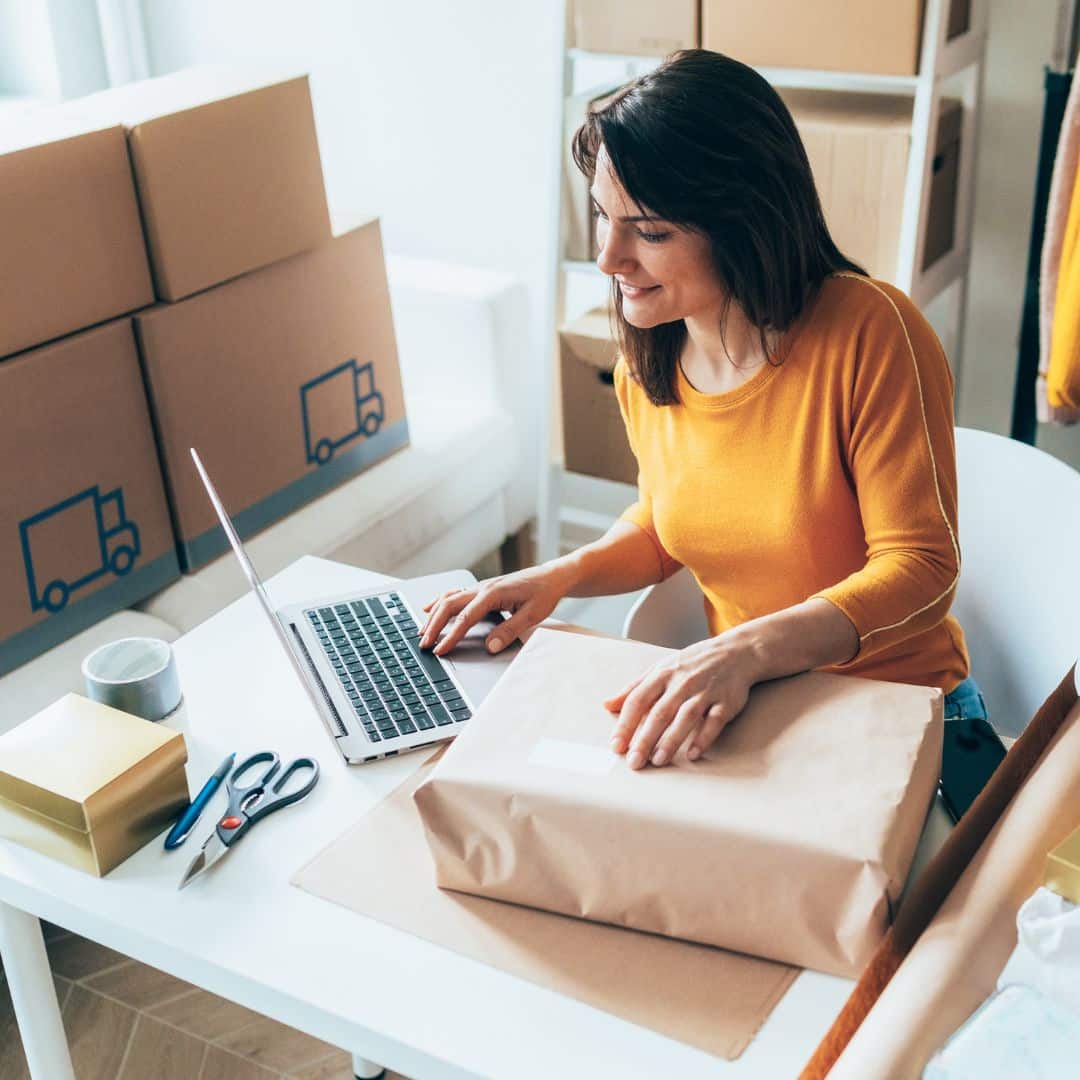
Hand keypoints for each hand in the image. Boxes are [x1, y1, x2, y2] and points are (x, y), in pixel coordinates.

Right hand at [419, 563, 575, 656]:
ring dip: (434, 615)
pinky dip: (440, 602)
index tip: (440, 650)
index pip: (466, 618)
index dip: (451, 636)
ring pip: (449, 598)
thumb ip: (509, 630)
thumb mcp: (532, 615)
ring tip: (422, 631)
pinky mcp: (481, 589)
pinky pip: (454, 593)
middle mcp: (482, 588)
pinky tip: (430, 608)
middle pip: (450, 605)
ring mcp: (480, 587)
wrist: (551, 576)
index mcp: (493, 594)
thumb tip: (490, 647)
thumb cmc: (544, 593)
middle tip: (424, 644)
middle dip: (434, 625)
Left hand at [604, 635, 759, 767]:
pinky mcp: (726, 702)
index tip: (616, 746)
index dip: (625, 724)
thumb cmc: (691, 664)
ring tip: (658, 760)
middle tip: (634, 761)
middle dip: (645, 738)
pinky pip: (713, 721)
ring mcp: (705, 691)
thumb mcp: (660, 669)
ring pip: (685, 717)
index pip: (638, 700)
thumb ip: (634, 688)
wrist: (735, 652)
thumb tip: (607, 705)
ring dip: (671, 740)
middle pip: (659, 713)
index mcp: (662, 674)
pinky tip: (693, 753)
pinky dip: (704, 737)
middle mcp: (682, 682)